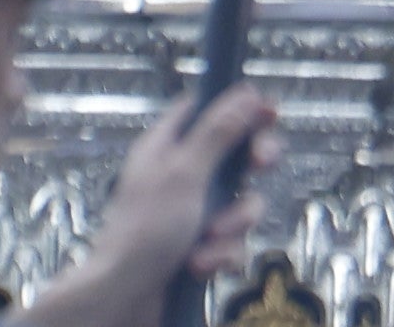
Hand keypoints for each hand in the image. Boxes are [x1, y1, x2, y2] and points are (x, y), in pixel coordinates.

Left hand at [42, 84, 280, 326]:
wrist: (124, 299)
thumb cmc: (143, 231)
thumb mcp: (184, 174)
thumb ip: (218, 133)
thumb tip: (247, 94)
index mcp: (167, 146)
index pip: (207, 109)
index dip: (239, 106)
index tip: (269, 111)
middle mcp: (182, 175)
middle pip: (235, 154)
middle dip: (252, 165)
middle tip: (261, 165)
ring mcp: (193, 212)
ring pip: (241, 203)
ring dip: (232, 224)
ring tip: (209, 238)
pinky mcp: (202, 246)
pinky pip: (233, 242)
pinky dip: (222, 255)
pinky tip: (199, 265)